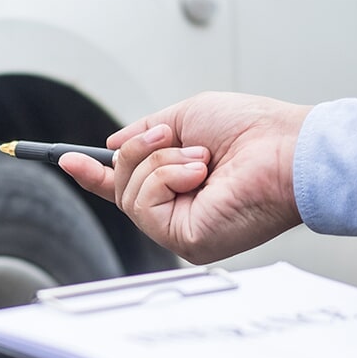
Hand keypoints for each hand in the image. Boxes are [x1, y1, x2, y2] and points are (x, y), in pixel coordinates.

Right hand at [59, 93, 311, 263]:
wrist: (288, 149)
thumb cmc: (255, 131)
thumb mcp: (187, 116)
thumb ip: (147, 132)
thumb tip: (111, 147)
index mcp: (183, 187)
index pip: (130, 187)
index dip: (96, 174)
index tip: (68, 159)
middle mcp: (181, 213)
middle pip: (122, 186)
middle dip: (140, 153)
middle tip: (173, 138)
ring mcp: (182, 231)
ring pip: (129, 194)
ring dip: (160, 162)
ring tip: (201, 159)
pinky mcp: (186, 241)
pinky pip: (144, 204)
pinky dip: (166, 177)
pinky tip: (199, 174)